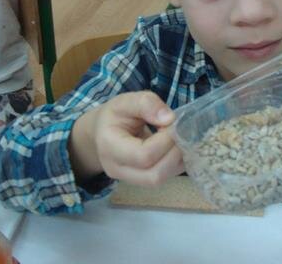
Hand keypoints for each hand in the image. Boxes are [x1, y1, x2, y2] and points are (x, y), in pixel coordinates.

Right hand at [69, 91, 184, 186]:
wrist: (103, 132)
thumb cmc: (115, 116)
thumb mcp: (126, 101)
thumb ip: (146, 103)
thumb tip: (169, 118)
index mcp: (110, 147)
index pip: (144, 155)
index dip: (165, 140)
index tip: (172, 123)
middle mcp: (117, 169)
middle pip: (154, 176)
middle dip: (174, 153)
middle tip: (178, 132)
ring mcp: (128, 179)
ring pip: (160, 180)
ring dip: (177, 159)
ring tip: (177, 138)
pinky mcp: (141, 180)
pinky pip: (164, 178)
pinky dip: (176, 164)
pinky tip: (176, 146)